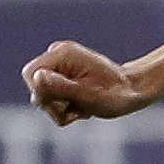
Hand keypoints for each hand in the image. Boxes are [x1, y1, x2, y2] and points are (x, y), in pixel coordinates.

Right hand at [21, 41, 159, 126]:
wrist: (134, 91)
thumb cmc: (117, 94)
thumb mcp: (89, 95)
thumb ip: (61, 87)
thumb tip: (37, 77)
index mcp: (62, 53)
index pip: (30, 74)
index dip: (42, 94)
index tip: (65, 104)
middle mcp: (57, 55)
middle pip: (35, 87)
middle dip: (54, 104)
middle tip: (79, 110)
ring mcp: (59, 65)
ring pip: (43, 95)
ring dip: (61, 108)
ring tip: (84, 108)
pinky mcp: (62, 75)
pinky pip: (52, 96)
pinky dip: (65, 106)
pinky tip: (82, 107)